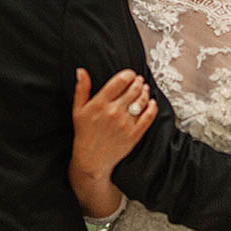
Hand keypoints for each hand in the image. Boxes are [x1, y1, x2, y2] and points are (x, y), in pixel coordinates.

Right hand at [70, 68, 156, 182]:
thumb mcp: (78, 110)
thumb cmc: (84, 134)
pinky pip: (148, 117)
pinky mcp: (134, 135)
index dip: (129, 74)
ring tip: (144, 90)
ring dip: (145, 92)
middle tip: (139, 81)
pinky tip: (151, 103)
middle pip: (133, 89)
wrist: (91, 159)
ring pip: (142, 102)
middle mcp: (113, 112)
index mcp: (99, 104)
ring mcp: (125, 124)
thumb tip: (81, 71)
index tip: (130, 74)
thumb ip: (81, 89)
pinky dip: (152, 108)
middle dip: (138, 82)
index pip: (120, 81)